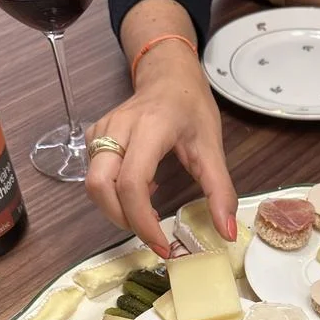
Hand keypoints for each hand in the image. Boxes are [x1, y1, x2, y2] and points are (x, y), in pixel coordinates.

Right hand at [85, 39, 236, 255]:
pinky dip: (113, 195)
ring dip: (116, 210)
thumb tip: (226, 233)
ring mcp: (101, 131)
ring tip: (147, 212)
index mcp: (149, 129)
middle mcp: (118, 129)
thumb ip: (220, 192)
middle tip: (151, 233)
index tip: (162, 245)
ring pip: (92, 184)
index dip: (141, 221)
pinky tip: (140, 190)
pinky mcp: (95, 137)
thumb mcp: (213, 147)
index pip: (131, 184)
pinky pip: (94, 175)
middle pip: (99, 187)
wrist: (168, 75)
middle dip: (123, 220)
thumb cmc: (191, 107)